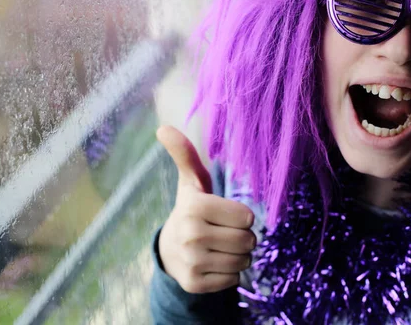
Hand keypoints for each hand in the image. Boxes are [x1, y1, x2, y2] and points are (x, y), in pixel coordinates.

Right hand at [156, 125, 255, 293]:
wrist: (171, 250)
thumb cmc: (192, 209)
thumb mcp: (192, 181)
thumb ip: (185, 154)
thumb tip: (163, 127)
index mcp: (194, 207)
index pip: (247, 217)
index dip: (243, 217)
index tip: (228, 215)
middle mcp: (190, 234)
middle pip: (248, 241)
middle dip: (244, 237)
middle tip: (225, 232)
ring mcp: (191, 261)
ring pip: (243, 261)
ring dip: (239, 256)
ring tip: (221, 247)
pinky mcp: (194, 283)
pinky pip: (233, 280)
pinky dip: (229, 274)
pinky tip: (214, 263)